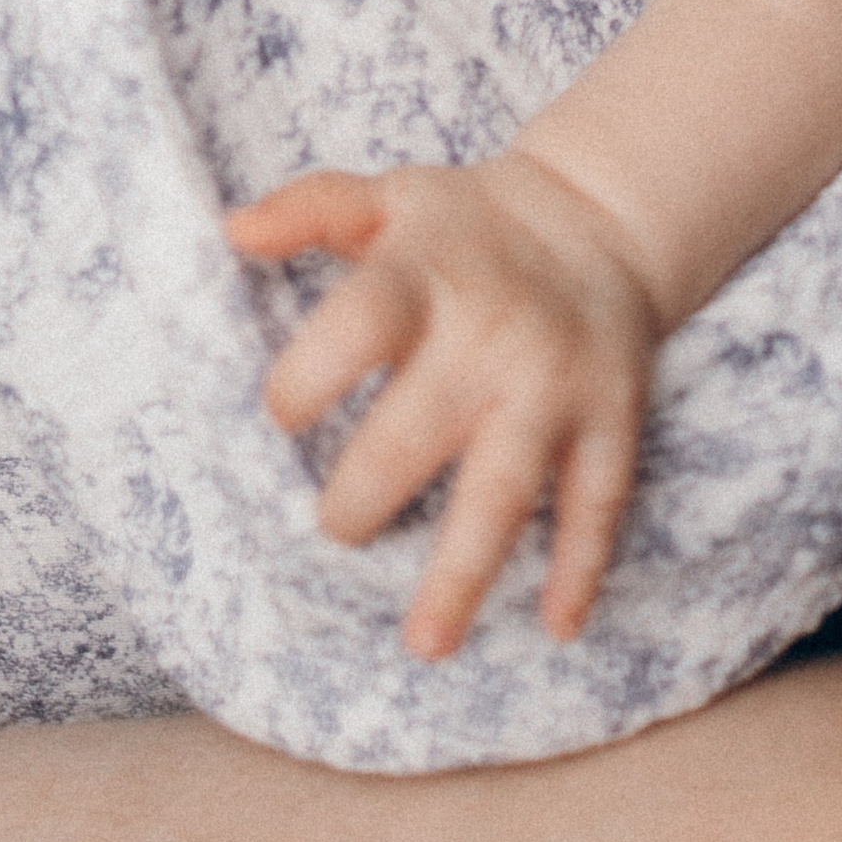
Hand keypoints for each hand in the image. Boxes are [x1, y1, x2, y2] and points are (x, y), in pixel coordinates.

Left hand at [224, 153, 658, 660]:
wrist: (599, 216)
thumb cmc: (470, 224)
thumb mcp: (393, 196)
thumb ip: (312, 209)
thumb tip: (231, 230)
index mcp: (428, 276)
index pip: (357, 325)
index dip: (305, 378)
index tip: (281, 418)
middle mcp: (491, 336)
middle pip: (419, 431)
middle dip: (365, 496)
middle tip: (334, 532)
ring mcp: (553, 387)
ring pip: (506, 489)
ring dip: (464, 571)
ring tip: (424, 644)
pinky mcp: (610, 421)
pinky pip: (597, 504)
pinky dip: (580, 568)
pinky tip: (556, 626)